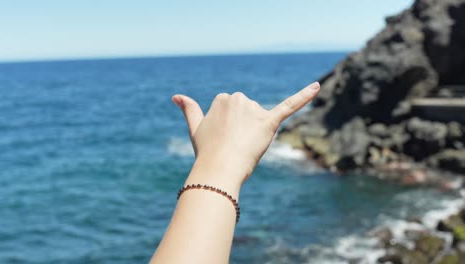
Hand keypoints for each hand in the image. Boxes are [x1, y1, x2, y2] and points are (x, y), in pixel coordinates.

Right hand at [172, 82, 319, 194]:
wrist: (218, 168)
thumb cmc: (206, 151)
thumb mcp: (195, 127)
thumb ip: (189, 109)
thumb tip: (176, 95)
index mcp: (222, 98)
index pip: (234, 111)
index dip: (230, 128)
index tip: (223, 140)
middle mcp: (238, 98)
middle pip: (249, 112)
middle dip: (244, 128)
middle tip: (234, 145)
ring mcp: (254, 110)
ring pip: (262, 117)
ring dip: (256, 131)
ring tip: (245, 147)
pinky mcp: (269, 121)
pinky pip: (289, 106)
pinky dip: (305, 96)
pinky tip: (318, 86)